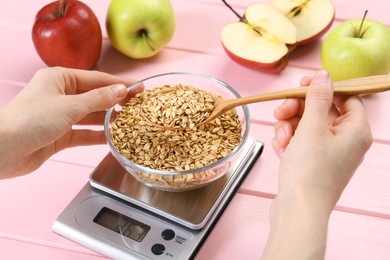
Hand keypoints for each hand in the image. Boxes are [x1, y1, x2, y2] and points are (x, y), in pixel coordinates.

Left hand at [0, 67, 142, 177]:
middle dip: (115, 102)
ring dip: (107, 119)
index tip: (139, 88)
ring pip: (90, 116)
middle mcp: (60, 95)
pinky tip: (113, 137)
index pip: (96, 79)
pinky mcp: (59, 135)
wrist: (4, 150)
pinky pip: (83, 133)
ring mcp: (60, 116)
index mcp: (59, 79)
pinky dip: (97, 135)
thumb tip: (121, 90)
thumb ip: (98, 99)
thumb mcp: (70, 106)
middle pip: (94, 97)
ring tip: (129, 122)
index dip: (119, 84)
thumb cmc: (31, 120)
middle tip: (137, 106)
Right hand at [261, 70, 372, 258]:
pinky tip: (281, 150)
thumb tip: (324, 74)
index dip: (323, 88)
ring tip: (281, 139)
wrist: (298, 210)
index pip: (345, 96)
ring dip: (289, 127)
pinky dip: (289, 141)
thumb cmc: (309, 170)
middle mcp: (346, 141)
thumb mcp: (312, 127)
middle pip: (322, 110)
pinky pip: (301, 141)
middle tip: (280, 112)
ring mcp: (330, 153)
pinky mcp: (314, 163)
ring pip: (307, 125)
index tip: (301, 85)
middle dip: (297, 110)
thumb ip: (317, 97)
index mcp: (356, 130)